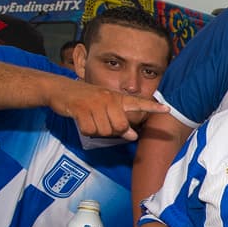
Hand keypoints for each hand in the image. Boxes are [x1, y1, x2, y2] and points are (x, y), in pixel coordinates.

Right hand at [50, 81, 168, 140]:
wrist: (60, 90)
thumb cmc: (86, 100)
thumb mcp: (105, 107)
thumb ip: (121, 121)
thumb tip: (134, 137)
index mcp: (117, 98)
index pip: (138, 103)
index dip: (152, 107)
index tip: (167, 109)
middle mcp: (108, 99)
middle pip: (120, 127)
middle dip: (111, 131)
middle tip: (101, 122)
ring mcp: (95, 103)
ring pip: (104, 131)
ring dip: (96, 130)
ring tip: (90, 119)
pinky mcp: (82, 109)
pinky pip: (90, 130)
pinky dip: (85, 130)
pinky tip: (82, 120)